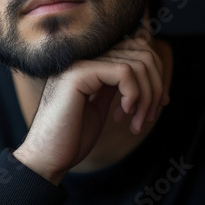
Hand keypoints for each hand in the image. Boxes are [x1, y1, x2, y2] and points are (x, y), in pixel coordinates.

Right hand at [13, 38, 168, 184]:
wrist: (46, 156)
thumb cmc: (71, 136)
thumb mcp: (99, 104)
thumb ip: (114, 84)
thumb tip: (141, 72)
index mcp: (90, 62)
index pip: (136, 48)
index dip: (155, 75)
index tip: (158, 102)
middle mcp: (85, 56)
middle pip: (142, 52)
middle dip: (155, 87)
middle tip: (147, 116)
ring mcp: (81, 62)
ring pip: (137, 63)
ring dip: (146, 96)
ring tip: (136, 122)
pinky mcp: (79, 73)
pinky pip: (124, 72)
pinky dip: (134, 95)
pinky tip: (123, 114)